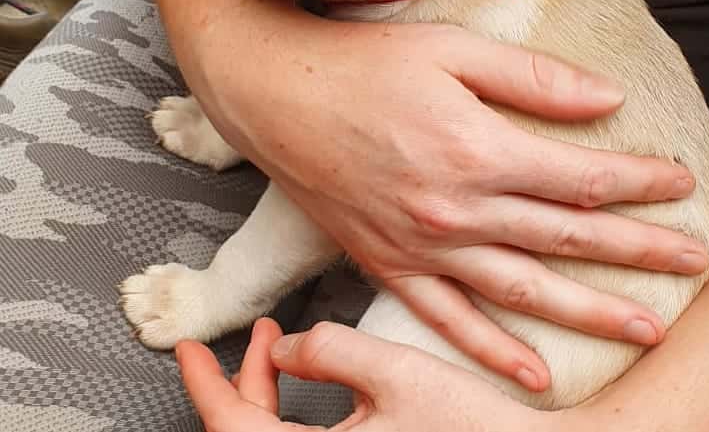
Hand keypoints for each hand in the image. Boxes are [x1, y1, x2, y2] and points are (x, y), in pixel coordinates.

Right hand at [177, 0, 706, 390]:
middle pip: (564, 237)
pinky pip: (448, 320)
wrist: (277, 95)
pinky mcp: (385, 262)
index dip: (638, 182)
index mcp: (475, 150)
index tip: (679, 183)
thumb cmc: (361, 64)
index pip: (580, 176)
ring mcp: (419, 244)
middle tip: (688, 261)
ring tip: (643, 326)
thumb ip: (532, 80)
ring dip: (588, 311)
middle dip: (635, 251)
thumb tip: (606, 98)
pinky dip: (494, 350)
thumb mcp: (451, 51)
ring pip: (522, 290)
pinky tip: (534, 374)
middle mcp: (454, 208)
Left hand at [177, 318, 590, 431]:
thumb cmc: (472, 429)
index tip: (187, 348)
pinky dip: (297, 410)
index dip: (204, 383)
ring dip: (269, 393)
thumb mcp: (395, 375)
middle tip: (254, 334)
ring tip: (279, 345)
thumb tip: (283, 346)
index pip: (233, 429)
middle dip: (244, 380)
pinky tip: (311, 380)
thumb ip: (330, 352)